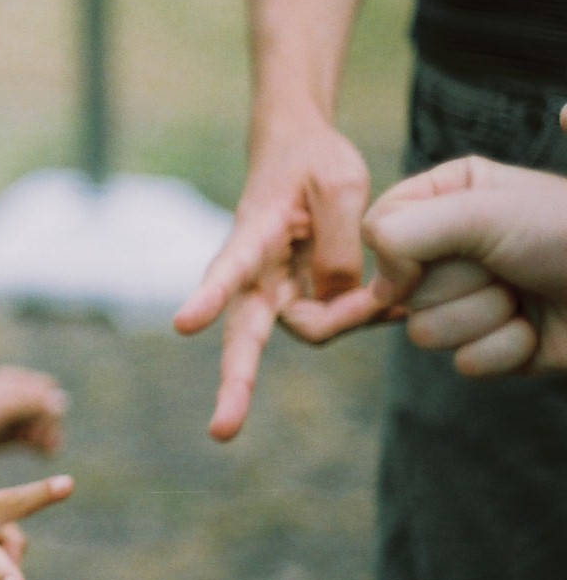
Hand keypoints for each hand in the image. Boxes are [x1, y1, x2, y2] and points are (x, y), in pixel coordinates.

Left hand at [0, 367, 66, 460]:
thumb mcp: (4, 407)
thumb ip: (33, 402)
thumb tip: (62, 402)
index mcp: (12, 381)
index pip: (47, 390)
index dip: (51, 407)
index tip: (41, 426)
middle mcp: (13, 396)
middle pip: (46, 408)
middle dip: (51, 424)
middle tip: (48, 444)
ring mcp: (9, 416)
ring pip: (40, 425)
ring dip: (48, 436)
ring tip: (47, 451)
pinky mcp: (4, 436)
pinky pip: (31, 439)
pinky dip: (39, 445)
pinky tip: (41, 455)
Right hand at [173, 115, 382, 439]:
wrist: (299, 148)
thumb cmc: (313, 160)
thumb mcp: (341, 186)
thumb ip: (339, 247)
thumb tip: (334, 303)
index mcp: (252, 235)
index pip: (228, 270)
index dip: (207, 298)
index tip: (182, 324)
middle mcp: (254, 272)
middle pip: (242, 336)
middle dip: (234, 385)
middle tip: (222, 431)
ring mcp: (274, 289)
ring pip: (309, 327)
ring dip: (352, 318)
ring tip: (397, 291)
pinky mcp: (299, 295)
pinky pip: (332, 318)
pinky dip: (363, 313)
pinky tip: (393, 305)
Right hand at [364, 155, 566, 374]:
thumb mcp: (482, 212)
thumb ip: (402, 232)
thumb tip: (379, 287)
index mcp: (448, 196)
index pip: (377, 229)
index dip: (405, 249)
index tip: (460, 245)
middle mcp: (453, 245)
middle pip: (397, 288)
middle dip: (459, 285)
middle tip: (508, 268)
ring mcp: (471, 296)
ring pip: (425, 332)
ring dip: (486, 318)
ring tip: (527, 297)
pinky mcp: (491, 343)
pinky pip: (464, 363)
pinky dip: (508, 349)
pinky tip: (539, 329)